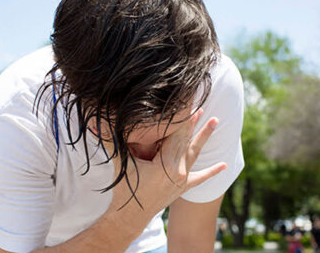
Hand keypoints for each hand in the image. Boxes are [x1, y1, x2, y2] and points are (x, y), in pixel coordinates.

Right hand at [105, 109, 226, 216]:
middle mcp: (178, 171)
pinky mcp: (182, 187)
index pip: (175, 134)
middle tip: (201, 104)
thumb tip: (95, 124)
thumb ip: (110, 142)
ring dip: (204, 137)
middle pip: (186, 140)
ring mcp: (182, 180)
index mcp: (165, 165)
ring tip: (215, 121)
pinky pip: (200, 178)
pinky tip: (224, 166)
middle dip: (193, 122)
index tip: (186, 102)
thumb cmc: (124, 190)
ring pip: (195, 153)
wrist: (130, 217)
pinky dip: (211, 172)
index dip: (180, 117)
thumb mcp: (120, 164)